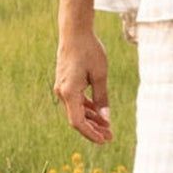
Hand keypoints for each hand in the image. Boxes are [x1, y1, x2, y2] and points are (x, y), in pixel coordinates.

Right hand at [54, 27, 112, 143]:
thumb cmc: (89, 50)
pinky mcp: (66, 83)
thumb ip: (102, 98)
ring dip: (92, 119)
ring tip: (108, 127)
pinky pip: (76, 101)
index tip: (104, 140)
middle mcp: (62, 92)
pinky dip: (87, 108)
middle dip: (94, 129)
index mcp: (69, 92)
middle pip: (77, 119)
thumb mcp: (100, 75)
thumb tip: (106, 119)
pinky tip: (99, 113)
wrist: (75, 32)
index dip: (90, 133)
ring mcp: (62, 88)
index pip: (78, 122)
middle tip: (110, 136)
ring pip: (77, 110)